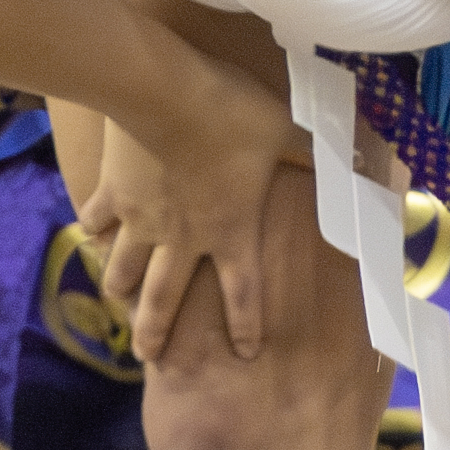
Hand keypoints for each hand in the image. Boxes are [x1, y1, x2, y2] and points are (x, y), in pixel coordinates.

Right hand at [77, 50, 315, 359]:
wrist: (162, 92)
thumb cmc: (232, 115)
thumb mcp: (287, 129)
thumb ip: (314, 148)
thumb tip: (360, 152)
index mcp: (231, 230)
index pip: (244, 291)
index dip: (246, 325)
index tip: (246, 353)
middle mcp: (184, 238)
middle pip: (166, 299)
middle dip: (155, 331)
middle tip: (147, 357)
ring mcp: (142, 220)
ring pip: (125, 269)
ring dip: (120, 289)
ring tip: (116, 300)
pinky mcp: (112, 194)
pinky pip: (98, 220)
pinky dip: (93, 229)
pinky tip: (89, 233)